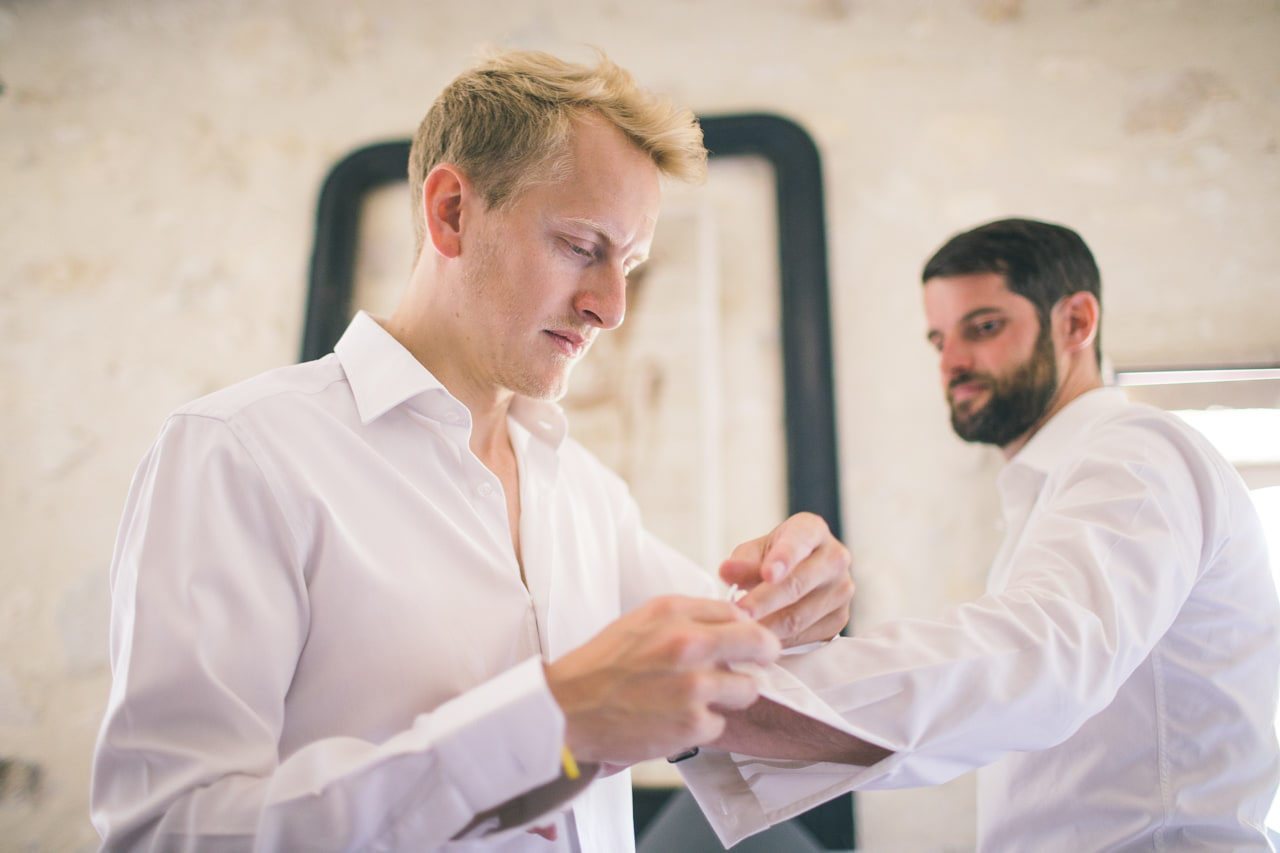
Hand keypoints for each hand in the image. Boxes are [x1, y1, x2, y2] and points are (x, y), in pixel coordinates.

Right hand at [544, 596, 780, 764]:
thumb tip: (732, 620)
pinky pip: (720, 723)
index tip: (744, 641)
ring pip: (748, 689)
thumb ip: (687, 617)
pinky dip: (703, 725)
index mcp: (673, 612)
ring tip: (701, 699)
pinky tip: (676, 720)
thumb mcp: (640, 621)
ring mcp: (694, 685)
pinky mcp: (693, 723)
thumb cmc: (602, 666)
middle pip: (760, 644)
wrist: (567, 709)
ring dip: (731, 696)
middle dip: (763, 656)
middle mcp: (688, 643)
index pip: (737, 613)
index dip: (745, 629)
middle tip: (757, 665)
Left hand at [719, 512, 852, 646]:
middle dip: (765, 601)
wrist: (799, 576)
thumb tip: (726, 571)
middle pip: (798, 584)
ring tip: (742, 629)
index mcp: (813, 530)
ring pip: (800, 615)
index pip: (800, 541)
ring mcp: (841, 589)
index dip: (783, 558)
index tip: (767, 573)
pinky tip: (760, 638)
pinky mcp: (840, 619)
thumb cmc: (773, 559)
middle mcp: (835, 557)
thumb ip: (742, 561)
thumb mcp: (755, 552)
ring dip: (768, 626)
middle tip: (739, 612)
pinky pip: (805, 635)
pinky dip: (779, 640)